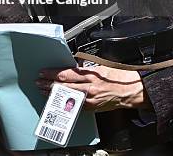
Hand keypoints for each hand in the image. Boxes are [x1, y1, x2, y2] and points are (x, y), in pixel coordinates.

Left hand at [36, 66, 150, 111]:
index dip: (52, 73)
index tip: (43, 72)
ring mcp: (91, 100)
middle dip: (48, 84)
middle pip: (63, 87)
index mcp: (91, 75)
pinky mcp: (93, 107)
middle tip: (38, 82)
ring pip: (67, 97)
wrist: (134, 91)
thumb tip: (72, 65)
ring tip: (44, 91)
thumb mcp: (101, 66)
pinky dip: (65, 103)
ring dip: (53, 94)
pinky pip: (76, 106)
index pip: (66, 74)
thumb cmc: (120, 77)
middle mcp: (89, 88)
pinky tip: (58, 101)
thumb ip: (85, 67)